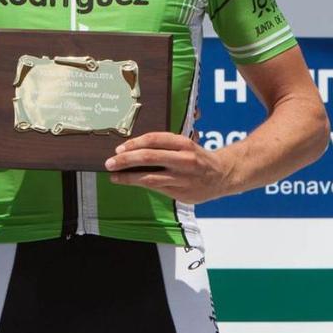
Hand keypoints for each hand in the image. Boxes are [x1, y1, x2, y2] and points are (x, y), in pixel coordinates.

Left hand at [104, 132, 233, 203]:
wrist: (222, 175)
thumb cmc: (197, 158)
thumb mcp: (185, 145)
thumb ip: (164, 145)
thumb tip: (133, 148)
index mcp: (184, 143)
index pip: (154, 139)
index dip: (134, 143)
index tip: (119, 148)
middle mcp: (184, 159)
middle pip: (148, 157)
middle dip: (125, 160)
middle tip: (110, 162)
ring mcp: (182, 178)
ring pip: (149, 177)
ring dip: (128, 177)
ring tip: (113, 175)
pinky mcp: (181, 193)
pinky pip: (155, 188)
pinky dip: (139, 185)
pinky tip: (128, 182)